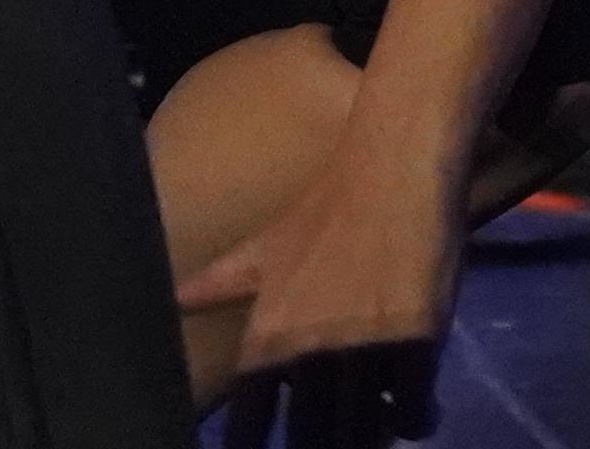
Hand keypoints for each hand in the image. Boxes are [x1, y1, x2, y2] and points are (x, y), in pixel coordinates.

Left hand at [189, 106, 463, 434]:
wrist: (392, 169)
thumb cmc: (326, 207)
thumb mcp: (266, 244)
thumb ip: (223, 280)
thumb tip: (174, 297)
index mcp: (270, 330)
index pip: (250, 411)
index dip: (250, 441)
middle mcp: (310, 349)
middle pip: (311, 433)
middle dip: (318, 445)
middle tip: (325, 441)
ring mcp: (363, 349)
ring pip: (363, 429)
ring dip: (369, 437)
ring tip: (374, 431)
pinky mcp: (415, 345)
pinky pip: (412, 409)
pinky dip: (413, 419)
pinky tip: (414, 413)